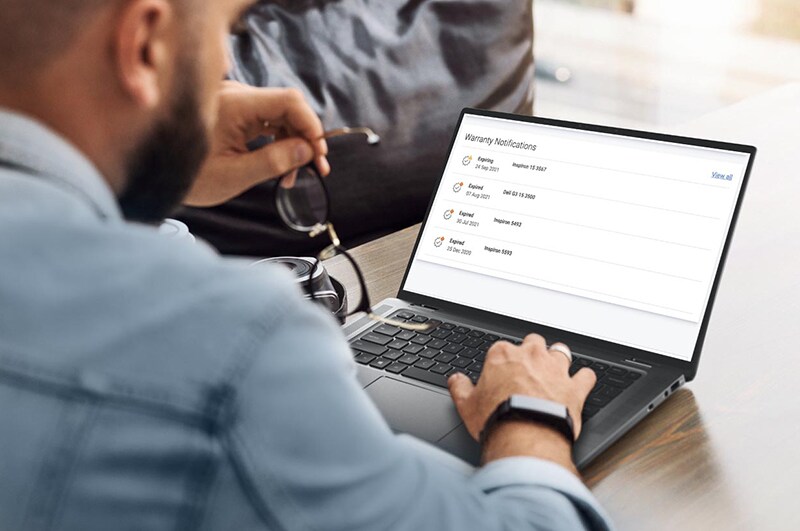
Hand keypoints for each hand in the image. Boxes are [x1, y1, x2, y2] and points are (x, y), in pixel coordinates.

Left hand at [185, 81, 330, 206]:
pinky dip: (278, 141)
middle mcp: (235, 95)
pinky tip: (281, 166)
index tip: (319, 152)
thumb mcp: (234, 176)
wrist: (154, 173)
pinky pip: (266, 120)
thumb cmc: (189, 177)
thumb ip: (273, 161)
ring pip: (279, 115)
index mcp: (234, 105)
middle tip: (317, 167)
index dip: (311, 124)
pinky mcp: (233, 111)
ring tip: (295, 175)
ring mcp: (234, 101)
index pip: (288, 101)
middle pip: (287, 106)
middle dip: (305, 136)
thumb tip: (307, 151)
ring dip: (293, 142)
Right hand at [447, 335, 595, 466]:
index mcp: (502, 355)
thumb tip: (456, 380)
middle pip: (534, 341)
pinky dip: (584, 379)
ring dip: (558, 359)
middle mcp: (531, 356)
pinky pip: (586, 375)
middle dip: (532, 352)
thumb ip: (460, 388)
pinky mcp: (575, 387)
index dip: (502, 360)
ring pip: (561, 351)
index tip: (502, 373)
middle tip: (527, 368)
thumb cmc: (497, 418)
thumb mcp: (467, 405)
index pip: (502, 347)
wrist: (526, 436)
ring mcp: (555, 369)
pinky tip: (580, 383)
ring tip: (554, 370)